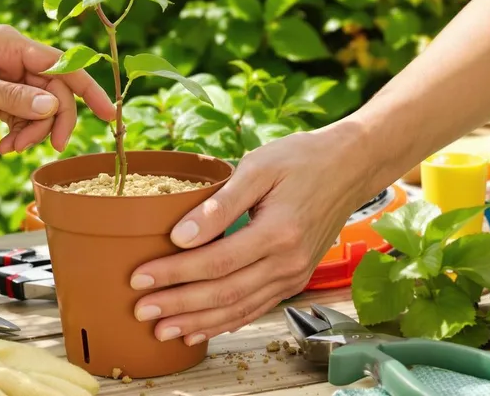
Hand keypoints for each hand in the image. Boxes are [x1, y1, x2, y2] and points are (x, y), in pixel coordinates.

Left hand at [0, 25, 114, 153]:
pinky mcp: (0, 99)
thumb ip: (11, 96)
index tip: (107, 115)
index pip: (63, 66)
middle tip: (49, 147)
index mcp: (15, 45)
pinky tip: (3, 147)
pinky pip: (23, 119)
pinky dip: (19, 136)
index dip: (88, 89)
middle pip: (56, 94)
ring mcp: (10, 81)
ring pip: (41, 111)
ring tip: (9, 148)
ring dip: (33, 133)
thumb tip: (52, 107)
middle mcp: (18, 62)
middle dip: (54, 122)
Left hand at [128, 122, 373, 345]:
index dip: (174, 274)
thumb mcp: (258, 168)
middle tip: (141, 310)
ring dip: (198, 322)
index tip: (140, 278)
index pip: (215, 262)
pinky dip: (226, 323)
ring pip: (239, 308)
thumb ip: (219, 204)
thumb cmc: (300, 160)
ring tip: (162, 330)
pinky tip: (200, 329)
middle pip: (224, 293)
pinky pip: (256, 308)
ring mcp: (293, 275)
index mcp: (278, 232)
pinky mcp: (293, 278)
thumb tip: (180, 235)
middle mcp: (288, 262)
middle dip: (178, 305)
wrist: (349, 167)